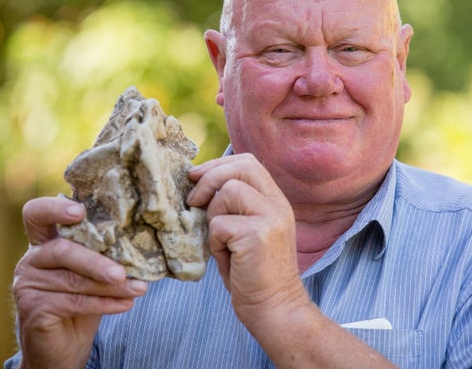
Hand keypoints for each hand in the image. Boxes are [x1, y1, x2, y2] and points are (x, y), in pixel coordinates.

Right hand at [12, 196, 147, 368]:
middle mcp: (31, 259)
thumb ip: (102, 254)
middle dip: (96, 261)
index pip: (37, 213)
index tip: (80, 211)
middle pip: (62, 250)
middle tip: (122, 272)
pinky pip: (74, 302)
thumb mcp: (93, 273)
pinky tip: (126, 304)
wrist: (63, 347)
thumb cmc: (82, 301)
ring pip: (73, 280)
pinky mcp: (32, 308)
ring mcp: (27, 284)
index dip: (54, 208)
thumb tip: (141, 242)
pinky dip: (104, 303)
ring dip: (110, 286)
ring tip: (139, 288)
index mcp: (45, 242)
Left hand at [187, 153, 310, 330]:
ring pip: (227, 192)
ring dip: (213, 216)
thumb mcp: (247, 230)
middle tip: (193, 201)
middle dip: (209, 178)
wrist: (274, 308)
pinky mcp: (258, 235)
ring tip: (221, 241)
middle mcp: (278, 204)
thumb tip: (197, 183)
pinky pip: (219, 224)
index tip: (195, 178)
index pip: (248, 162)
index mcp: (276, 200)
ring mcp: (271, 218)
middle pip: (240, 167)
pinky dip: (215, 242)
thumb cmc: (252, 272)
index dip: (217, 165)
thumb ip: (233, 206)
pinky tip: (227, 257)